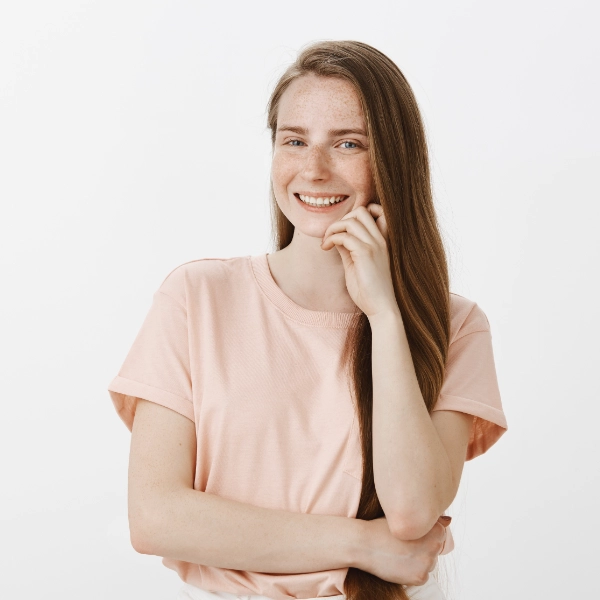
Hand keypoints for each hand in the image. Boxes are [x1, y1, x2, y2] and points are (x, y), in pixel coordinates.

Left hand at [320, 203, 396, 318]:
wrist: (381, 308)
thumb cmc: (369, 290)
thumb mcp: (356, 263)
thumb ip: (349, 248)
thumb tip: (336, 236)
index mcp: (382, 240)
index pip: (375, 211)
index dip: (355, 215)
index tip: (342, 231)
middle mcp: (381, 239)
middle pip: (361, 210)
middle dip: (342, 219)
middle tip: (331, 236)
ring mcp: (375, 245)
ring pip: (352, 220)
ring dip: (333, 228)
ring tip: (326, 242)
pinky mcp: (366, 253)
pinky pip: (345, 235)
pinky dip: (331, 238)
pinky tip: (326, 248)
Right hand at [355, 515, 450, 586]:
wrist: (364, 544)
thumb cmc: (382, 528)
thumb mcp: (404, 518)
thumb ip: (428, 520)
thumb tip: (449, 520)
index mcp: (432, 528)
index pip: (441, 532)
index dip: (425, 533)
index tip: (411, 534)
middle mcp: (433, 545)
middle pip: (436, 549)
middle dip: (424, 547)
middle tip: (403, 544)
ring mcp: (427, 562)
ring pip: (430, 563)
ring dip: (419, 560)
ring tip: (400, 553)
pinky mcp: (420, 577)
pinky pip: (423, 575)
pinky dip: (413, 572)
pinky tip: (399, 563)